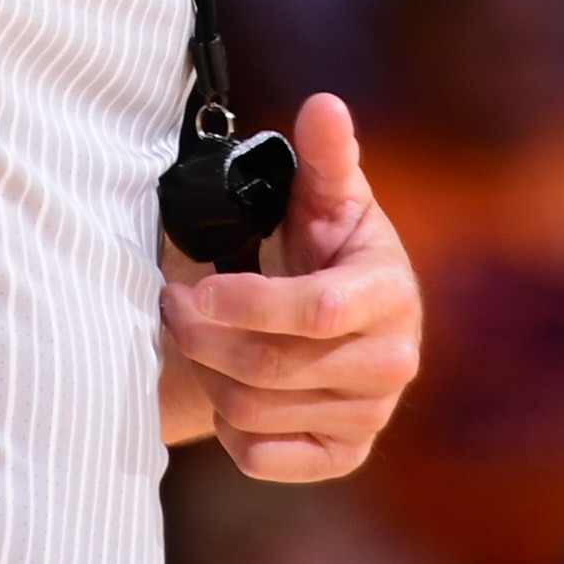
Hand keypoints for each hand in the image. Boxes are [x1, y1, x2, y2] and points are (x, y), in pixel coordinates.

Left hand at [159, 93, 420, 481]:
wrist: (344, 322)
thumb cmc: (328, 249)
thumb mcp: (327, 198)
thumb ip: (325, 155)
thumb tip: (323, 106)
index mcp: (390, 291)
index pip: (314, 310)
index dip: (244, 302)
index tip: (190, 289)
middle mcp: (393, 359)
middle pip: (273, 365)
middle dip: (203, 337)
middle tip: (169, 307)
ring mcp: (371, 413)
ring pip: (258, 411)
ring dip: (208, 376)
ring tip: (194, 340)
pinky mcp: (345, 454)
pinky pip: (266, 458)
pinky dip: (230, 429)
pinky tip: (227, 390)